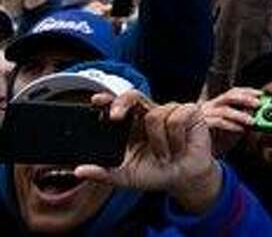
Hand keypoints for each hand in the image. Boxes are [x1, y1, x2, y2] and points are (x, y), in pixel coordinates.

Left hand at [76, 93, 222, 214]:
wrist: (184, 179)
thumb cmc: (155, 173)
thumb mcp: (125, 176)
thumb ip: (103, 174)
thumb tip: (79, 171)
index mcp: (132, 125)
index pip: (118, 107)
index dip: (108, 100)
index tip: (95, 100)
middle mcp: (149, 113)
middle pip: (134, 96)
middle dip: (122, 102)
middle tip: (115, 117)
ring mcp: (170, 110)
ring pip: (155, 115)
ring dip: (159, 143)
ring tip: (165, 156)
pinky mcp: (190, 111)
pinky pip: (176, 119)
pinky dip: (175, 139)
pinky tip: (178, 148)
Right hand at [200, 86, 259, 156]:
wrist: (200, 156)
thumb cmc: (218, 142)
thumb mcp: (235, 128)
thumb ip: (245, 120)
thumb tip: (261, 114)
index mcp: (218, 104)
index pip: (233, 92)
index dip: (248, 91)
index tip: (261, 94)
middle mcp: (210, 106)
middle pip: (229, 96)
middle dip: (246, 98)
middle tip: (259, 104)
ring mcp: (205, 115)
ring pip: (224, 110)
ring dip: (241, 115)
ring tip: (252, 121)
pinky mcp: (202, 125)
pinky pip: (218, 122)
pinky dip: (231, 125)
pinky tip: (240, 129)